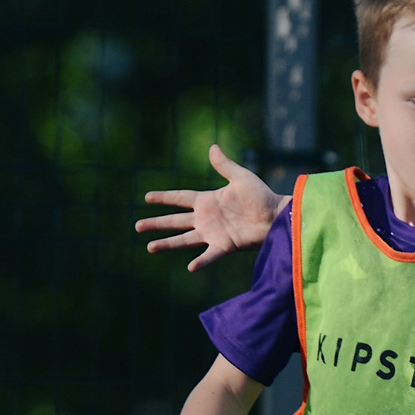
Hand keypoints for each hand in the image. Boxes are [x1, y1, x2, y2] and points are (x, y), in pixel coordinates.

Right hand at [138, 145, 285, 270]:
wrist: (277, 215)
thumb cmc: (261, 196)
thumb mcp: (240, 177)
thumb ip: (224, 165)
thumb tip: (212, 147)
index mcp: (207, 200)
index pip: (180, 198)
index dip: (164, 198)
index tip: (146, 197)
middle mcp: (206, 218)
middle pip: (175, 221)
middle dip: (156, 223)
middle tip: (137, 227)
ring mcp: (213, 233)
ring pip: (185, 240)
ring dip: (167, 243)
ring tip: (150, 248)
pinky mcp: (225, 246)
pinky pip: (210, 255)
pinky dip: (201, 261)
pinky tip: (190, 267)